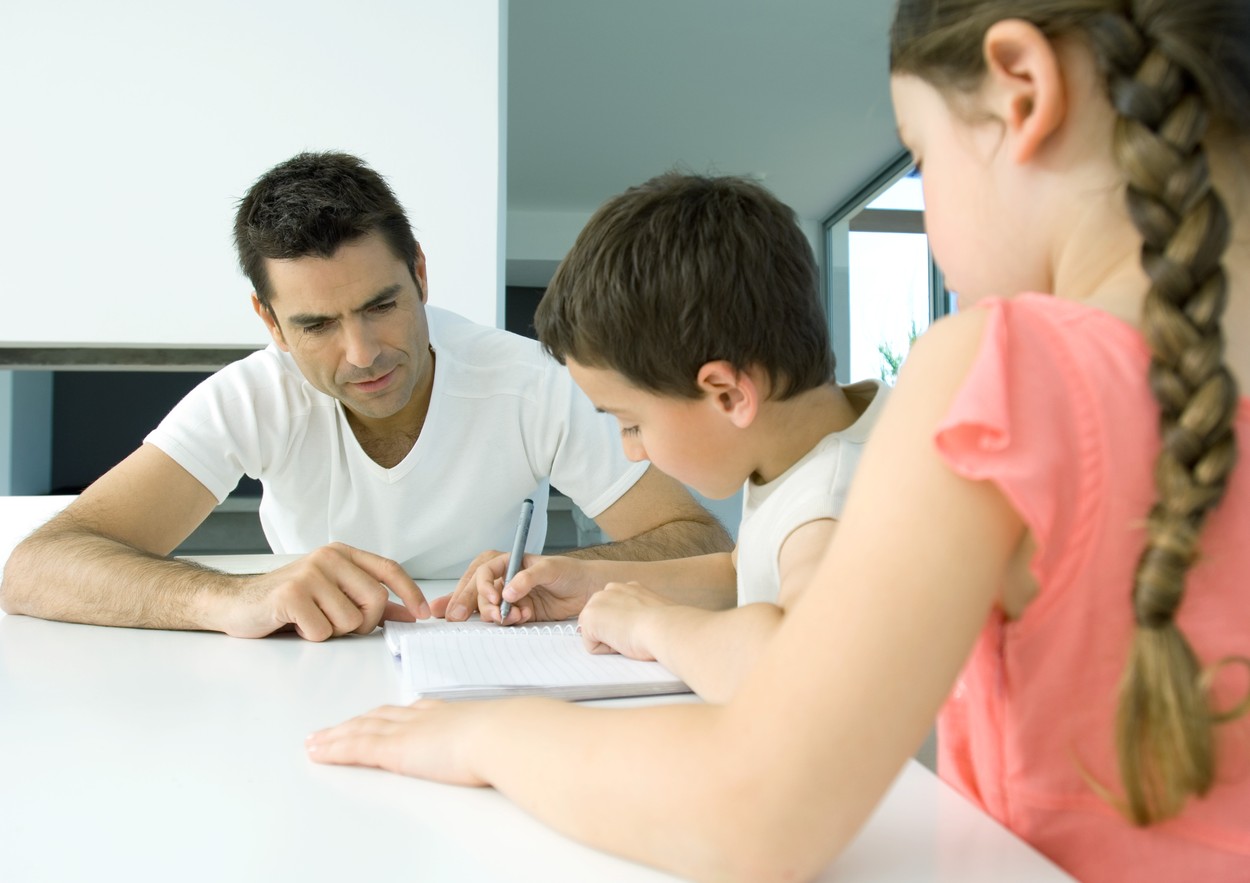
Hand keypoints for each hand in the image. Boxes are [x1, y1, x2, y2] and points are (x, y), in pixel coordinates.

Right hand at [216, 542, 430, 640]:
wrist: (236, 603)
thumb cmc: (289, 601)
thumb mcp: (332, 595)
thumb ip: (368, 602)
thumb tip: (407, 612)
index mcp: (342, 554)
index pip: (389, 569)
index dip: (410, 593)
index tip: (422, 615)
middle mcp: (329, 557)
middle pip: (376, 600)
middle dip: (364, 624)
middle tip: (339, 625)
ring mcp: (310, 573)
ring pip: (351, 620)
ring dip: (333, 632)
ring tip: (311, 620)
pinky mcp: (292, 594)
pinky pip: (324, 631)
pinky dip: (312, 636)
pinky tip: (295, 625)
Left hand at [306, 700, 489, 786]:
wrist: (501, 735)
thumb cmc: (509, 737)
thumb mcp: (500, 734)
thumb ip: (493, 739)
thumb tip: (506, 746)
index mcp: (446, 713)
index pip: (408, 712)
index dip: (387, 715)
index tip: (376, 718)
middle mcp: (421, 717)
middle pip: (378, 717)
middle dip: (355, 723)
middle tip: (335, 729)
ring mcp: (406, 731)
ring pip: (360, 730)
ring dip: (335, 735)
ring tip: (316, 741)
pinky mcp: (395, 749)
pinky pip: (355, 747)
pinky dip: (334, 748)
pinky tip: (317, 752)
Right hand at [433, 552, 605, 624]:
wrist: (586, 590)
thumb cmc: (569, 571)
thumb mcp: (550, 568)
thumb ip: (527, 578)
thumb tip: (507, 592)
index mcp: (508, 562)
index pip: (484, 571)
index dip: (482, 585)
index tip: (494, 598)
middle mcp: (506, 579)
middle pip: (478, 591)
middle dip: (471, 603)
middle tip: (468, 616)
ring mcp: (511, 597)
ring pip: (488, 607)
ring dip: (494, 615)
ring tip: (511, 616)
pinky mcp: (519, 612)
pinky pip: (504, 619)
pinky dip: (508, 621)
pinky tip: (522, 618)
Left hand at [578, 581, 671, 659]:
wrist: (664, 627)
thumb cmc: (667, 626)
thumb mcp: (655, 613)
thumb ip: (641, 614)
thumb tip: (639, 626)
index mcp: (630, 588)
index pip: (618, 612)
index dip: (628, 627)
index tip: (642, 630)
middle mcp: (611, 589)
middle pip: (604, 621)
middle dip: (615, 632)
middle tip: (635, 635)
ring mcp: (597, 601)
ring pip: (597, 633)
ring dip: (611, 641)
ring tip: (630, 637)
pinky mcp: (588, 618)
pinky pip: (592, 645)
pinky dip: (606, 650)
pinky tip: (622, 642)